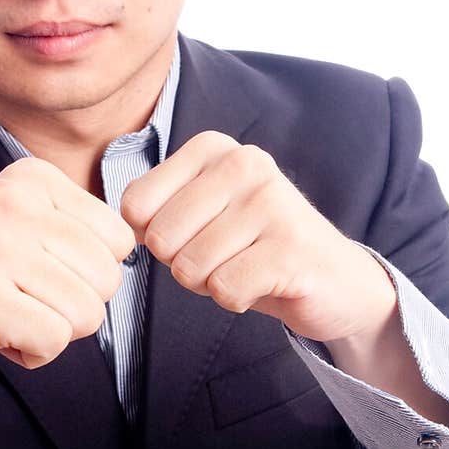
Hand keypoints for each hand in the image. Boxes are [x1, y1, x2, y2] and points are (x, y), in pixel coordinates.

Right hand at [0, 156, 134, 410]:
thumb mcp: (28, 237)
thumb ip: (82, 231)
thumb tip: (148, 239)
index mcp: (29, 177)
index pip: (119, 239)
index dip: (85, 275)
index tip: (33, 274)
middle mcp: (9, 200)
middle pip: (108, 277)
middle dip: (71, 307)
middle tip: (17, 301)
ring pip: (87, 312)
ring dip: (51, 332)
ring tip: (3, 316)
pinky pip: (54, 339)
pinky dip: (32, 353)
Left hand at [120, 132, 396, 344]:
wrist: (334, 280)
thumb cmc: (252, 248)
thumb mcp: (199, 214)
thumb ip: (155, 209)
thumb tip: (114, 226)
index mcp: (214, 148)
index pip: (135, 205)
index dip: (156, 237)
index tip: (196, 234)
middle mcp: (245, 163)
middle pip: (160, 238)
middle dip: (183, 264)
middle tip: (224, 256)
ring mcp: (272, 202)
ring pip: (191, 268)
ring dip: (212, 284)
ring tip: (246, 266)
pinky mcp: (292, 247)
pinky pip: (225, 290)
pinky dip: (236, 299)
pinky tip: (263, 283)